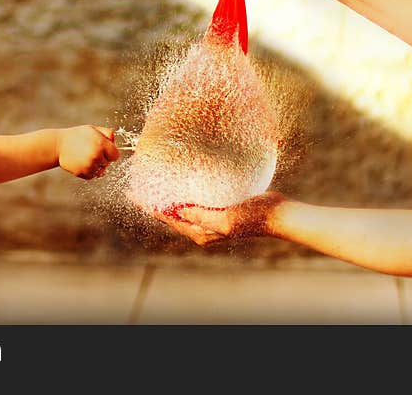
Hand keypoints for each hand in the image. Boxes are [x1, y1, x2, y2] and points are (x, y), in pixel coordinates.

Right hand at [58, 125, 119, 179]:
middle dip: (102, 159)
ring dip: (96, 166)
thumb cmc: (77, 136)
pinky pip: (92, 176)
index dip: (110, 153)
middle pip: (108, 164)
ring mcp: (89, 165)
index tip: (104, 151)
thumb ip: (107, 133)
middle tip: (90, 152)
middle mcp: (96, 155)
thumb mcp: (93, 129)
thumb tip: (115, 143)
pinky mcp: (82, 173)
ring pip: (101, 171)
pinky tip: (81, 163)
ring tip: (86, 158)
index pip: (115, 156)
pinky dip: (88, 172)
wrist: (58, 145)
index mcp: (101, 144)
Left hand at [137, 191, 287, 246]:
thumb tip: (176, 210)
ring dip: (168, 194)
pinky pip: (196, 199)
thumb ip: (201, 216)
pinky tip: (181, 179)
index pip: (167, 218)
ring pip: (181, 206)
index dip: (149, 205)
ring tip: (153, 181)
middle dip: (154, 200)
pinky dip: (185, 190)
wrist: (278, 215)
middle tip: (137, 185)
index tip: (133, 193)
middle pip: (170, 213)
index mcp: (201, 232)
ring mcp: (211, 218)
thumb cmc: (254, 217)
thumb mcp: (226, 219)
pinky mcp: (219, 207)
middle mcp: (202, 227)